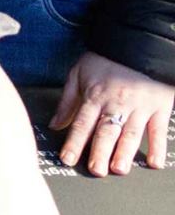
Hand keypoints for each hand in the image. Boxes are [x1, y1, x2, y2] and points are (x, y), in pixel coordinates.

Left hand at [53, 52, 173, 176]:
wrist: (139, 43)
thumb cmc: (106, 60)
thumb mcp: (79, 73)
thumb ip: (67, 101)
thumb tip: (54, 125)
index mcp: (95, 96)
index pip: (81, 123)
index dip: (74, 142)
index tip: (67, 159)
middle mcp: (116, 103)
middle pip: (106, 131)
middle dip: (100, 152)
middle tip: (95, 170)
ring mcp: (140, 106)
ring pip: (131, 133)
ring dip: (125, 153)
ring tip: (119, 169)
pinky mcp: (160, 107)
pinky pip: (158, 130)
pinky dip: (158, 147)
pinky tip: (154, 162)